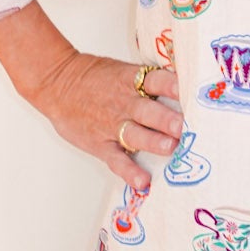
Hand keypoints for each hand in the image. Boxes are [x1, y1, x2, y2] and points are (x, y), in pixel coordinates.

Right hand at [26, 49, 183, 192]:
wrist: (56, 83)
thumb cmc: (92, 76)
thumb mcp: (121, 69)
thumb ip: (148, 79)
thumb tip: (183, 85)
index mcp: (131, 80)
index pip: (157, 80)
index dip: (175, 86)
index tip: (193, 92)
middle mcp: (124, 102)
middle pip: (150, 111)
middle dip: (168, 120)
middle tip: (184, 126)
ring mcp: (112, 124)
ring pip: (136, 134)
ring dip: (154, 141)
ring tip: (170, 148)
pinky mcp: (100, 143)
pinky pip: (116, 159)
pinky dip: (129, 172)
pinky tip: (143, 181)